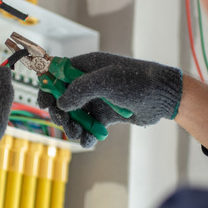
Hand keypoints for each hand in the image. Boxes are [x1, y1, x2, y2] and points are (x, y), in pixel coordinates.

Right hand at [38, 52, 182, 147]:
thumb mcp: (106, 81)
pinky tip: (89, 141)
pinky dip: (87, 134)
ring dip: (72, 126)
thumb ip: (80, 89)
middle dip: (60, 112)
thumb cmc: (137, 81)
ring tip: (77, 134)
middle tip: (64, 123)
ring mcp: (98, 98)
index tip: (43, 104)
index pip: (57, 73)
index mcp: (87, 66)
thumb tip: (61, 104)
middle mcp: (90, 82)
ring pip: (75, 114)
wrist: (164, 97)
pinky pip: (90, 125)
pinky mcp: (107, 114)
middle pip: (62, 97)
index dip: (47, 87)